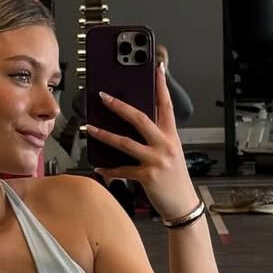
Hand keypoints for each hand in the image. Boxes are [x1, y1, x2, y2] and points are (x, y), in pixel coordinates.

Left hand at [84, 62, 197, 219]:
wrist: (183, 205)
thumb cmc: (175, 178)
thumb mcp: (171, 153)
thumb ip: (156, 138)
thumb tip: (133, 126)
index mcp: (172, 136)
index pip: (167, 105)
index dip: (162, 85)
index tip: (157, 68)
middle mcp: (165, 145)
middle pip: (141, 119)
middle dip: (120, 106)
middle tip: (104, 96)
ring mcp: (157, 160)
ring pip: (126, 143)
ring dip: (104, 134)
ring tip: (89, 128)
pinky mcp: (148, 176)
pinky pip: (122, 170)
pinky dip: (109, 169)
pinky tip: (99, 166)